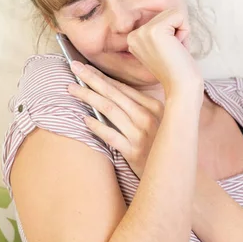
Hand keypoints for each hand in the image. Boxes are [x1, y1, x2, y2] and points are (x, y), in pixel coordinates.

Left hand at [68, 64, 162, 178]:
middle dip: (91, 79)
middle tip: (74, 67)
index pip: (123, 88)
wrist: (170, 173)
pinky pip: (111, 136)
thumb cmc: (160, 146)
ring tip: (71, 89)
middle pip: (113, 94)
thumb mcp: (158, 122)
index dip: (102, 76)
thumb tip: (112, 91)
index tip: (86, 68)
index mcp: (154, 106)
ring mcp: (141, 135)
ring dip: (88, 97)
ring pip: (109, 110)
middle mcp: (148, 117)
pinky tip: (84, 120)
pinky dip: (97, 127)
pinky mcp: (134, 152)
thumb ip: (141, 106)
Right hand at [127, 8, 202, 96]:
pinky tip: (178, 48)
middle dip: (177, 31)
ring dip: (181, 32)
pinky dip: (185, 31)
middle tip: (173, 53)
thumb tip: (171, 13)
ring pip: (173, 13)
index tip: (168, 54)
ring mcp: (142, 32)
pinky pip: (179, 16)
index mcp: (133, 39)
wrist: (181, 88)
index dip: (171, 35)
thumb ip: (160, 32)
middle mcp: (133, 35)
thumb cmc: (178, 70)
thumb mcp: (161, 48)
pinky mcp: (155, 30)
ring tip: (175, 51)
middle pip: (166, 14)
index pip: (160, 19)